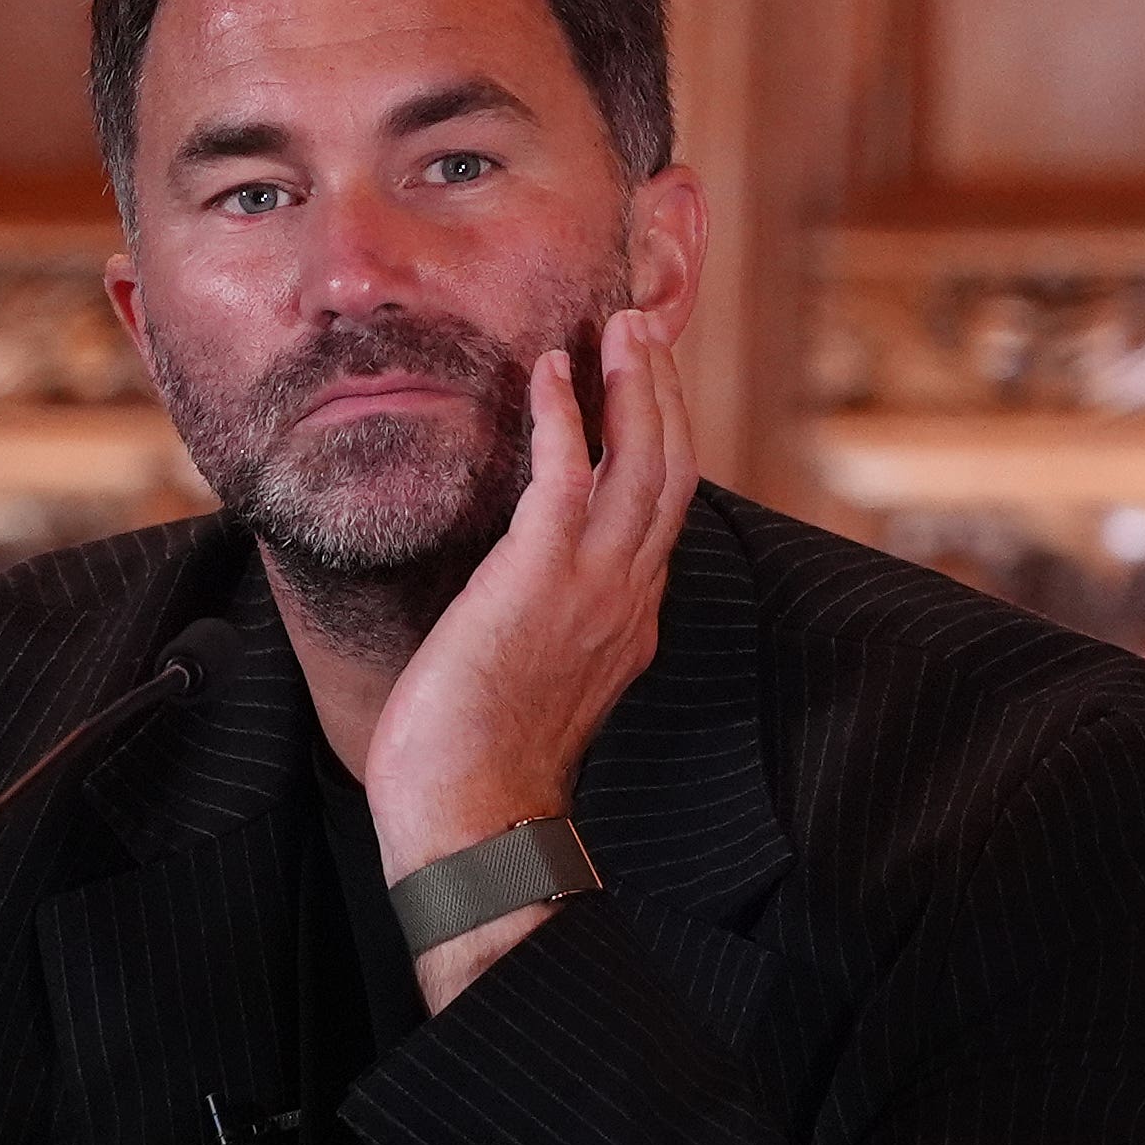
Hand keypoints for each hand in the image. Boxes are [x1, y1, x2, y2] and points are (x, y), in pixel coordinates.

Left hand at [368, 303, 690, 1009]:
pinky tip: (552, 371)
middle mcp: (629, 596)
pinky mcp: (539, 581)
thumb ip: (546, 621)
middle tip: (644, 326)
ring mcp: (593, 588)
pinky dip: (564, 415)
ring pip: (643, 461)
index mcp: (629, 618)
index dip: (663, 436)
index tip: (646, 382)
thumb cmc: (478, 762)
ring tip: (620, 326)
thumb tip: (519, 588)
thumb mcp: (534, 674)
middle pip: (672, 469)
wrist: (471, 818)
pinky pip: (565, 476)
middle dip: (663, 391)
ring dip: (633, 385)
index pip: (664, 508)